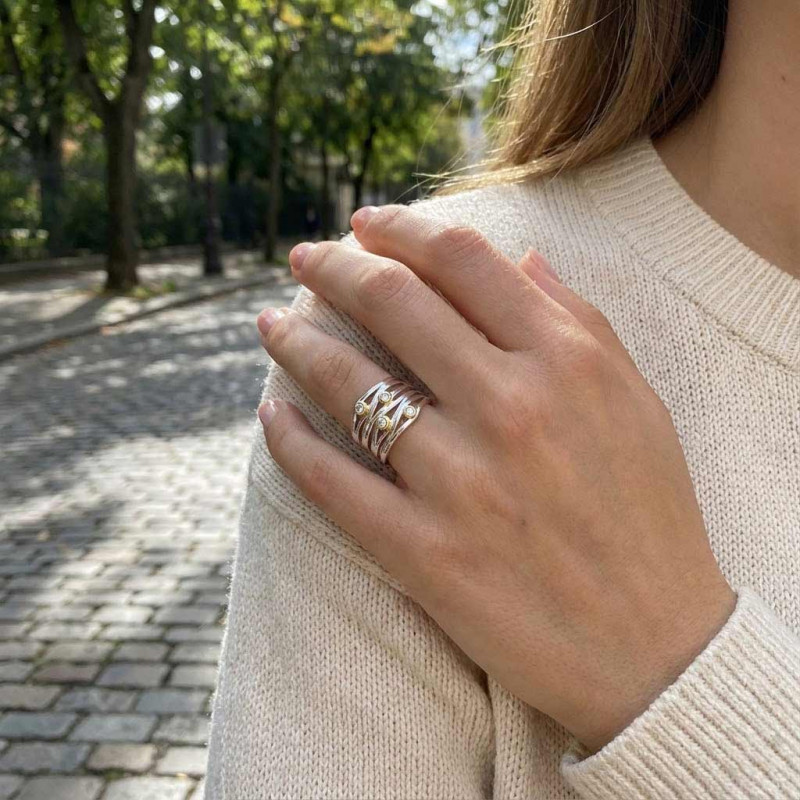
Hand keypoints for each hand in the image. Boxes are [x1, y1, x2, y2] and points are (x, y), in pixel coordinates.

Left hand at [255, 205, 735, 751]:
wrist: (654, 650)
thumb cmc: (649, 518)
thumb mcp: (638, 403)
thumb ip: (581, 320)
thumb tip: (522, 257)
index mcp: (566, 362)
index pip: (461, 260)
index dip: (401, 226)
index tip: (366, 224)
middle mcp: (510, 409)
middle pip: (392, 302)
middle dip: (333, 267)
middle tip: (304, 259)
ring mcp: (460, 482)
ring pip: (346, 382)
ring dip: (293, 341)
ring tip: (269, 325)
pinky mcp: (423, 553)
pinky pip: (330, 480)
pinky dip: (288, 438)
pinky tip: (269, 412)